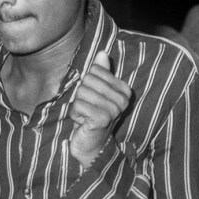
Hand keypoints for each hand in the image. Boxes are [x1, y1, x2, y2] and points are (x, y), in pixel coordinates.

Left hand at [69, 50, 130, 167]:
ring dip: (78, 106)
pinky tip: (83, 123)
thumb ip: (100, 73)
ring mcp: (113, 109)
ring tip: (86, 117)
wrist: (92, 146)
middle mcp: (122, 99)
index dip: (88, 85)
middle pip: (87, 80)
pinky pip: (78, 105)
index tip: (94, 100)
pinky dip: (75, 114)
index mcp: (124, 90)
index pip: (95, 70)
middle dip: (81, 96)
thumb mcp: (96, 92)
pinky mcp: (102, 118)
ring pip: (81, 92)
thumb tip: (102, 53)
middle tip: (88, 110)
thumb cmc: (92, 117)